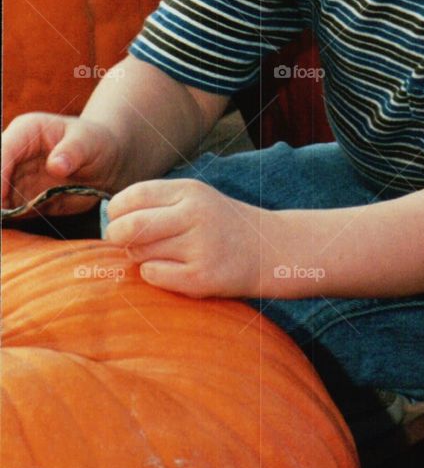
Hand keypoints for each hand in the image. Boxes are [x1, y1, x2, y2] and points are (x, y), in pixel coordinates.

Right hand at [1, 112, 122, 216]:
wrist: (106, 162)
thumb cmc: (97, 143)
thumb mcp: (90, 142)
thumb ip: (74, 151)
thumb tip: (55, 165)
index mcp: (26, 131)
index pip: (3, 151)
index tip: (2, 196)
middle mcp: (14, 154)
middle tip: (4, 215)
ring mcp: (15, 178)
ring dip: (1, 212)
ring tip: (7, 225)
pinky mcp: (21, 199)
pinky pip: (8, 212)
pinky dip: (7, 222)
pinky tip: (11, 231)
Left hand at [103, 179, 268, 297]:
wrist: (268, 250)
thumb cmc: (220, 224)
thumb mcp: (195, 199)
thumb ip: (156, 203)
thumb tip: (110, 218)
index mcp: (190, 191)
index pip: (133, 196)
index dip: (117, 210)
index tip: (120, 219)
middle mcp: (195, 214)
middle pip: (129, 227)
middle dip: (119, 237)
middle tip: (127, 242)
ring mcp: (199, 246)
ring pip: (139, 252)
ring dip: (140, 256)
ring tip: (161, 254)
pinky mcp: (201, 276)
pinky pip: (153, 275)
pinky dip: (154, 274)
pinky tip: (172, 270)